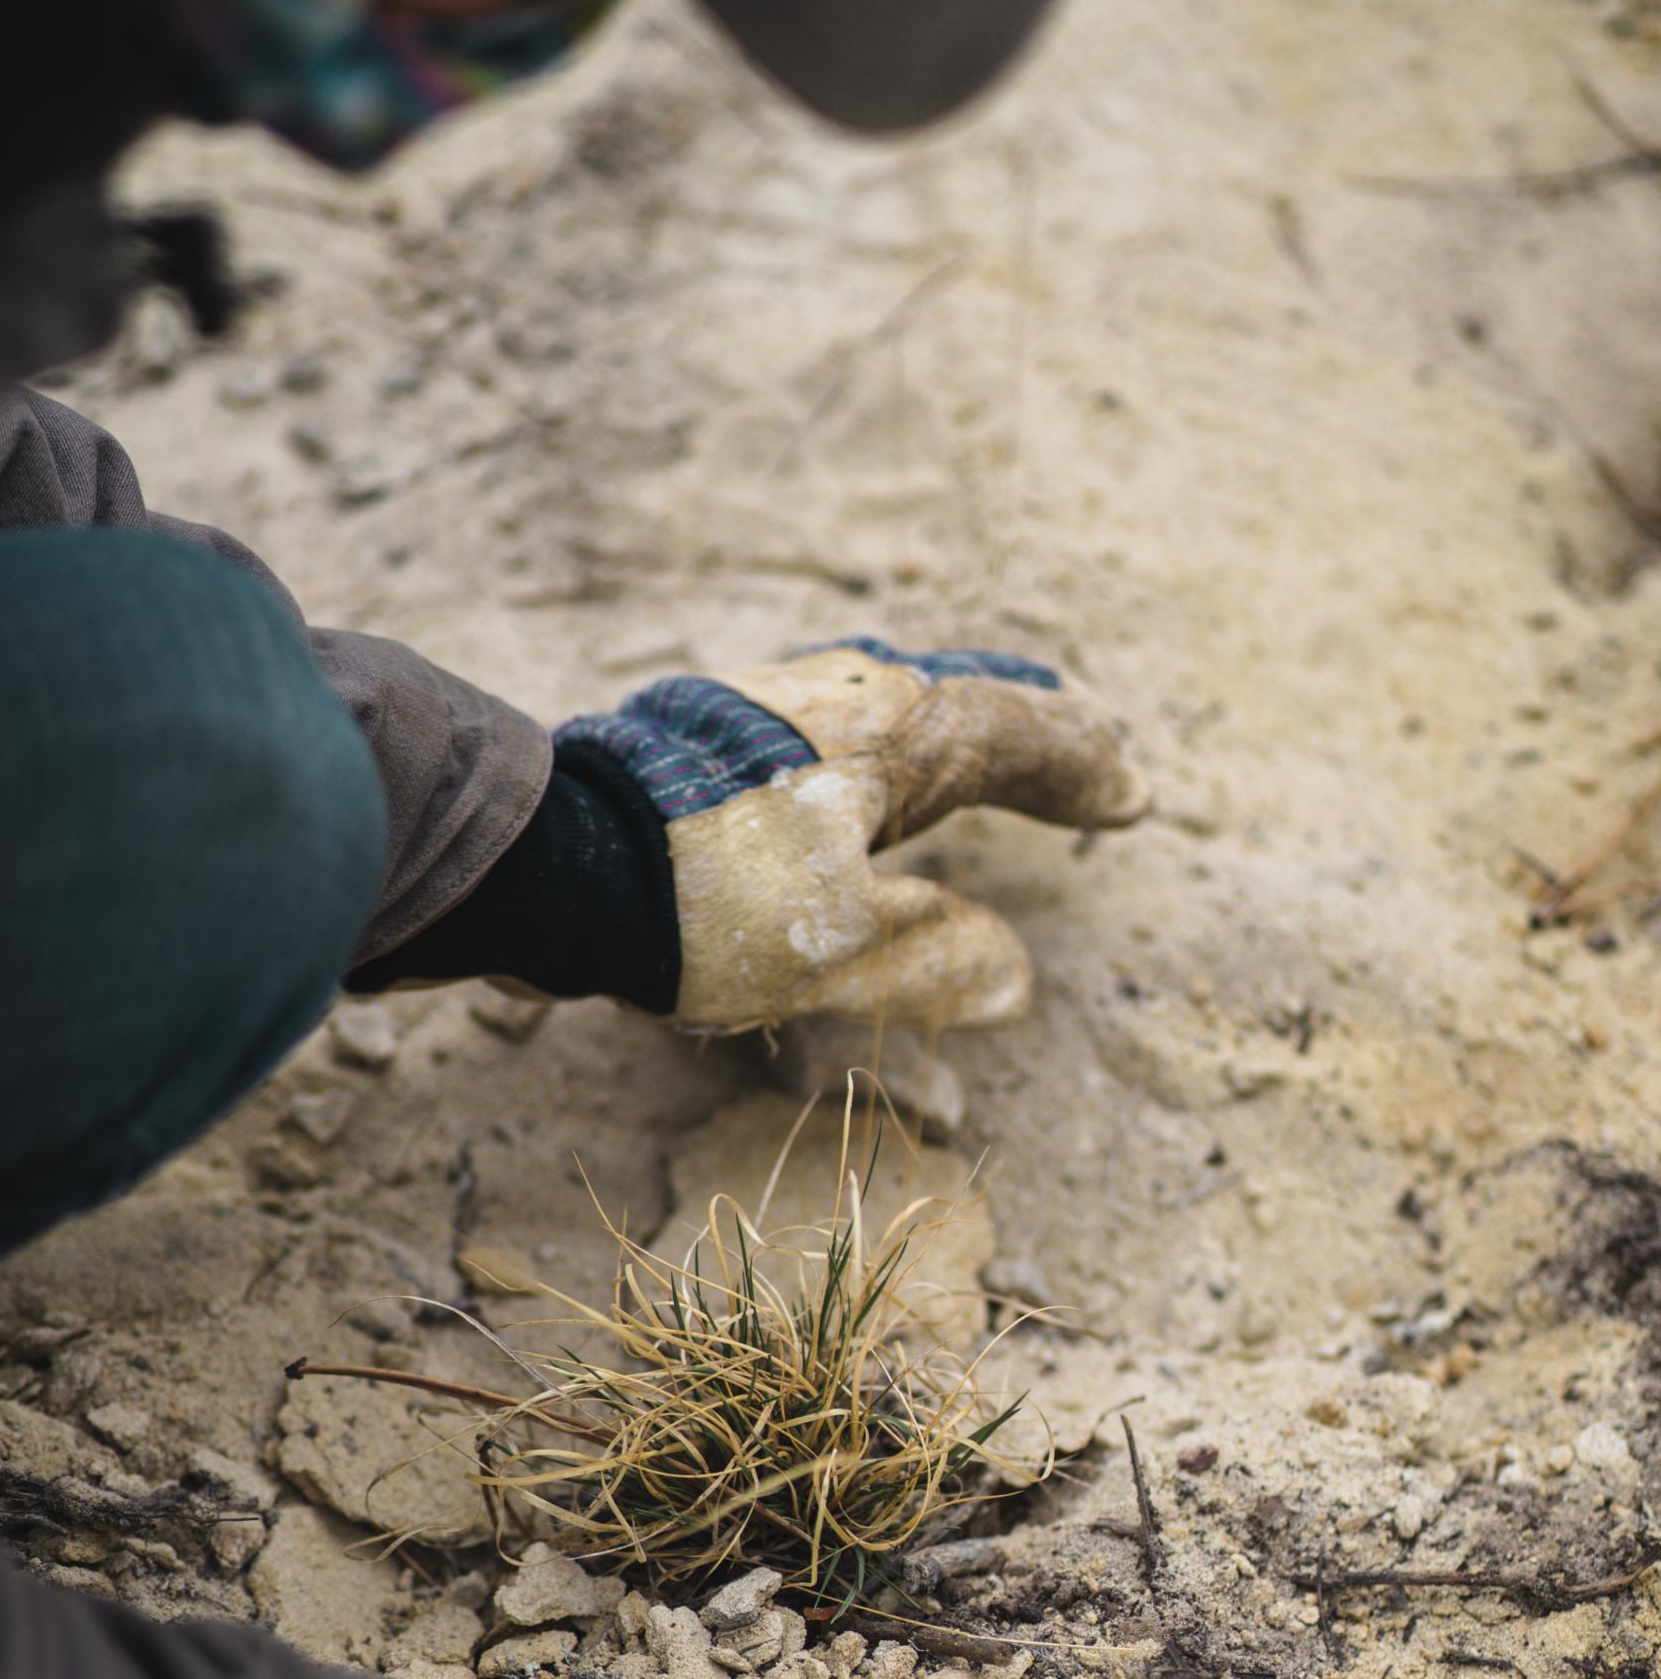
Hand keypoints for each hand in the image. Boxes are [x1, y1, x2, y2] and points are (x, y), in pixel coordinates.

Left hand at [557, 637, 1146, 1033]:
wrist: (548, 865)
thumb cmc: (702, 900)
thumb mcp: (841, 949)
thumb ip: (935, 961)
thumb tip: (1012, 978)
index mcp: (889, 729)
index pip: (1016, 733)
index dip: (1079, 765)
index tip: (1131, 794)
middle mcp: (835, 699)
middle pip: (958, 701)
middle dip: (1027, 723)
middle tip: (1084, 735)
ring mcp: (767, 713)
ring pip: (888, 713)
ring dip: (951, 731)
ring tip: (984, 749)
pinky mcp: (709, 749)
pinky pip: (830, 740)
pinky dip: (878, 758)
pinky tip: (853, 784)